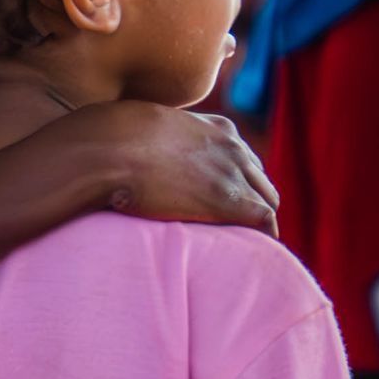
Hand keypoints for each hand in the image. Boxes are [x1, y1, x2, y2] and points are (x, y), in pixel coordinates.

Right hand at [88, 105, 278, 235]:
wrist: (111, 148)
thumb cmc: (110, 141)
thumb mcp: (141, 128)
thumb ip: (150, 139)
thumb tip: (125, 151)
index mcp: (215, 129)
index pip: (243, 157)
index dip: (238, 181)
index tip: (228, 199)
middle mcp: (232, 148)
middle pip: (259, 180)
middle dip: (253, 202)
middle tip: (238, 229)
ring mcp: (233, 173)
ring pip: (267, 199)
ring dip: (258, 220)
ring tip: (245, 245)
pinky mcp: (229, 200)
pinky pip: (264, 219)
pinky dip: (265, 235)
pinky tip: (256, 251)